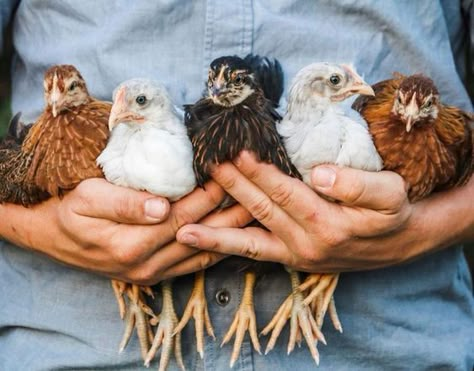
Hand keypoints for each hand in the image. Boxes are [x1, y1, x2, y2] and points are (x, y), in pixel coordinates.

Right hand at [0, 178, 251, 283]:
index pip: (184, 215)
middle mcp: (147, 264)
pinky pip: (194, 265)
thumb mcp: (87, 198)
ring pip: (202, 252)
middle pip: (198, 233)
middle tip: (254, 188)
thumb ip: (124, 203)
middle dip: (228, 210)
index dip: (209, 194)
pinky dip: (216, 250)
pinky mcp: (155, 276)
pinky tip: (234, 236)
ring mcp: (152, 274)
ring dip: (230, 232)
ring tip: (256, 211)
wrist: (54, 236)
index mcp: (132, 243)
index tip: (230, 173)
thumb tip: (160, 208)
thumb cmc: (69, 210)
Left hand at [177, 151, 473, 271]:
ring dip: (217, 229)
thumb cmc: (391, 214)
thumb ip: (356, 184)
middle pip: (262, 212)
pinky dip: (227, 247)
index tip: (237, 151)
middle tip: (207, 165)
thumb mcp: (390, 194)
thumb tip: (317, 172)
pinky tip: (203, 242)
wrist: (396, 245)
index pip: (286, 193)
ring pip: (250, 239)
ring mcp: (296, 255)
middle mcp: (307, 244)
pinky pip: (255, 253)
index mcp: (329, 223)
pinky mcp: (291, 260)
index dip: (260, 173)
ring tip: (183, 225)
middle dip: (233, 188)